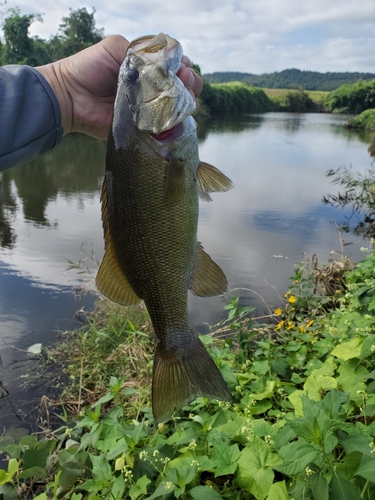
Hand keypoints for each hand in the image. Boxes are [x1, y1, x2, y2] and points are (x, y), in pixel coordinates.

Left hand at [37, 35, 202, 139]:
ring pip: (181, 109)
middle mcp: (153, 89)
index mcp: (149, 69)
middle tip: (185, 84)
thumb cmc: (90, 68)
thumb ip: (141, 50)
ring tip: (183, 102)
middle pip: (185, 88)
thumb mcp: (116, 48)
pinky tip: (181, 121)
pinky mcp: (145, 130)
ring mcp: (151, 110)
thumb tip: (166, 62)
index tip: (182, 70)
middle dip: (191, 84)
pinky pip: (168, 130)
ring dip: (188, 104)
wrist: (72, 97)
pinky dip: (179, 127)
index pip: (177, 67)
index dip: (185, 68)